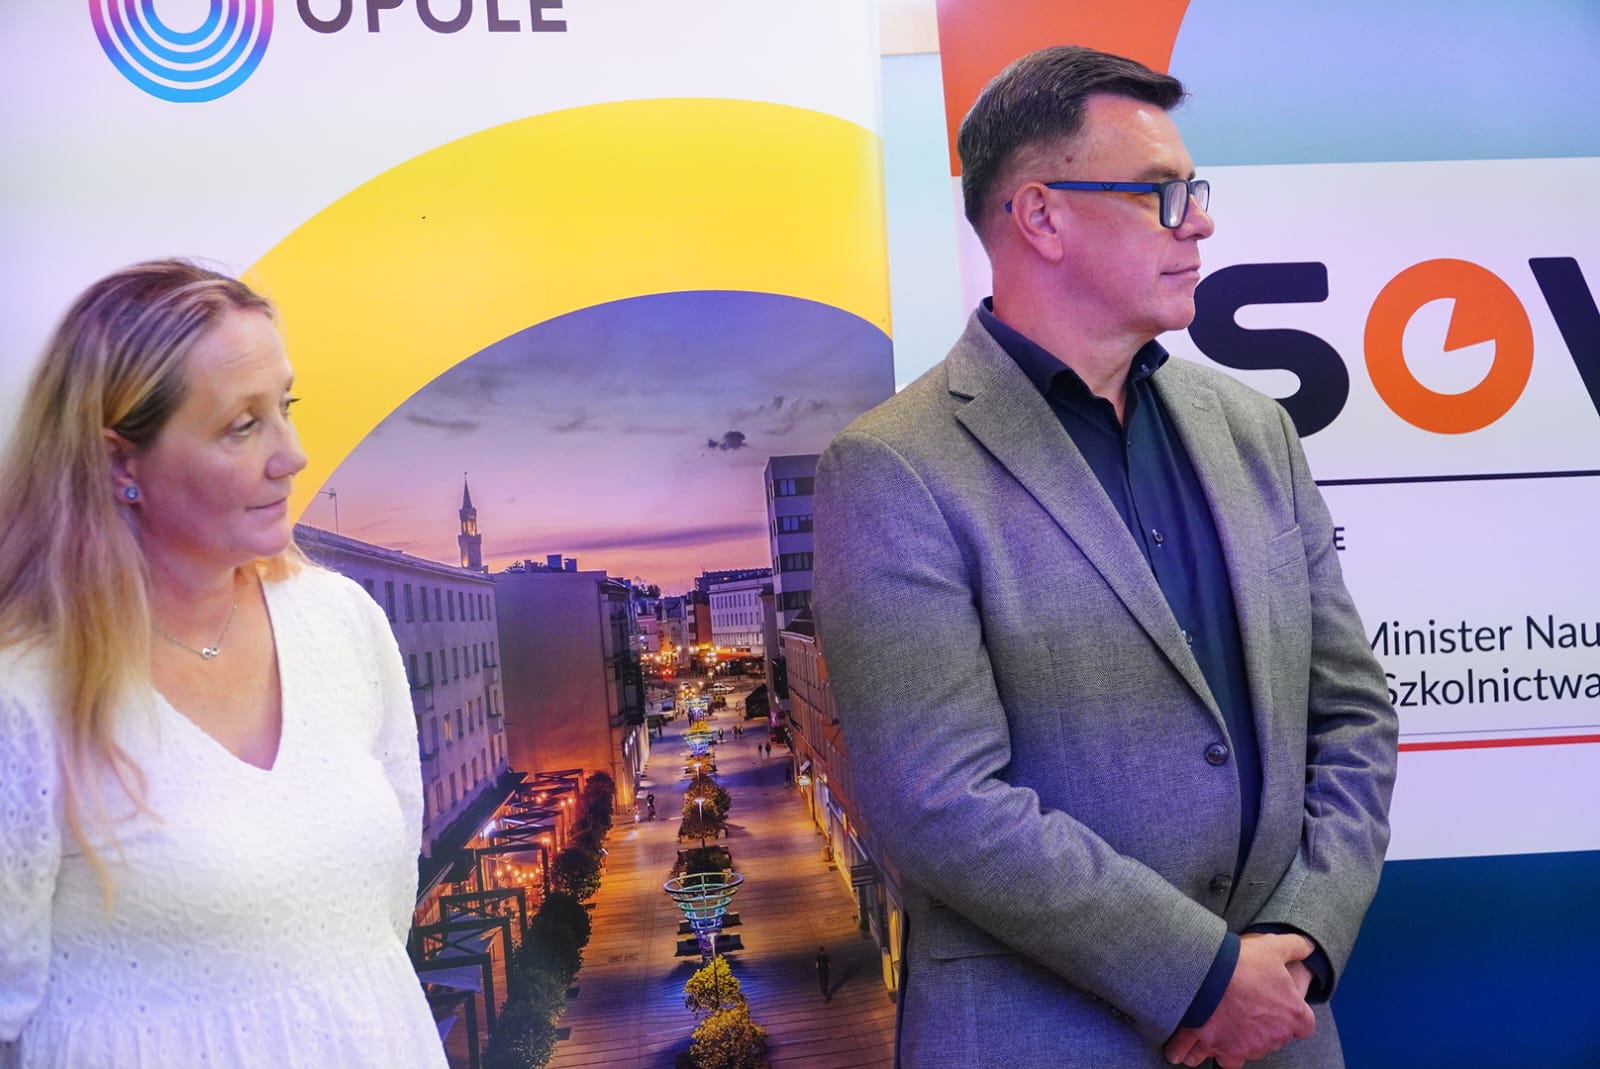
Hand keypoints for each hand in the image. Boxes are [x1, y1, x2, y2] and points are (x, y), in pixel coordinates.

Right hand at [1164, 933, 1315, 1068]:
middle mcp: (1277, 1035)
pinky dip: (1227, 1052)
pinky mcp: (1228, 1052)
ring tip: (1233, 1017)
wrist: (1206, 976)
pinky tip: (1220, 1038)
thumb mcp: (1273, 946)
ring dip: (1248, 1037)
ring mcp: (1252, 1046)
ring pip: (1256, 1048)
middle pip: (1278, 1037)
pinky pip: (1231, 1060)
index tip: (1282, 1007)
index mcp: (1293, 1012)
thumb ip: (1296, 947)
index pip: (1305, 1026)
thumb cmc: (1242, 962)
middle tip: (1251, 1005)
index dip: (1294, 1017)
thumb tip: (1309, 946)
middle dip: (1268, 1024)